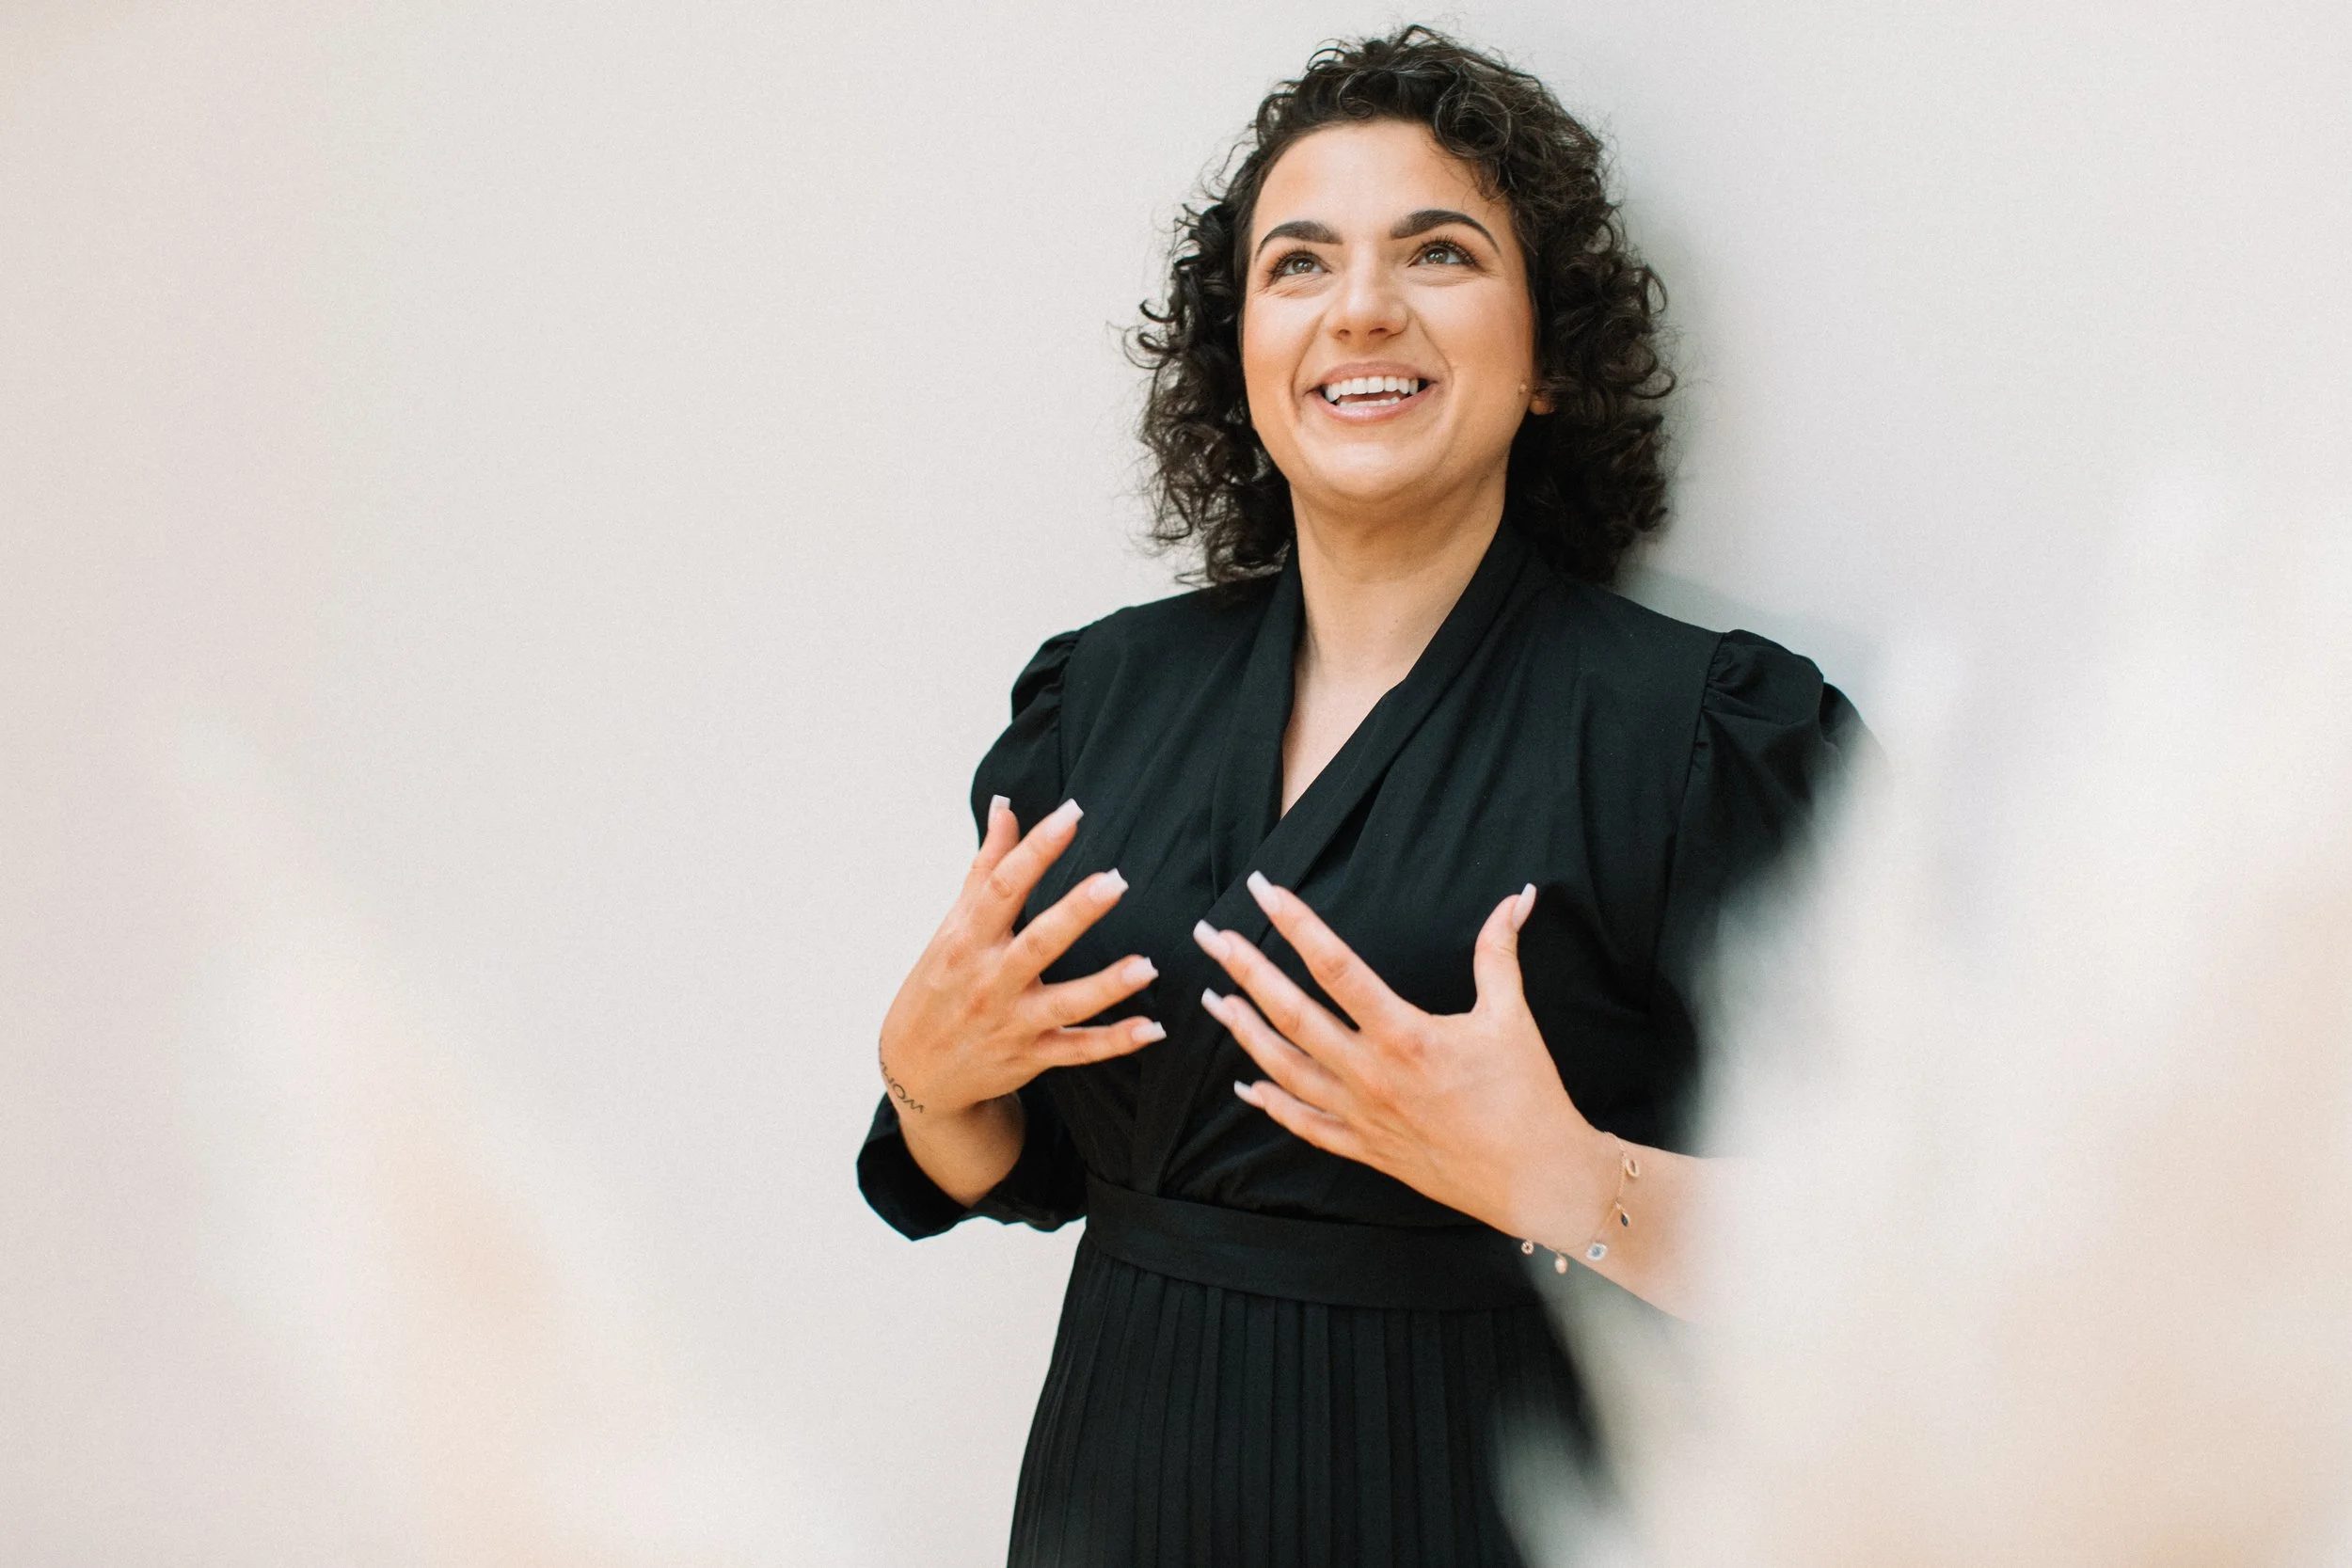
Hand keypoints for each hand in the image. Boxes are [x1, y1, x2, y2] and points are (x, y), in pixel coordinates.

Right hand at [878, 795, 1164, 1123]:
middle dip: (1075, 914)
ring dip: (1107, 986)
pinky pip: (1077, 1051)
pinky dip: (1115, 1043)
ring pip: (1065, 1005)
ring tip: (1148, 965)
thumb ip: (985, 867)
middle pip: (1036, 943)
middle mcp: (989, 980)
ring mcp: (1011, 1023)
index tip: (1072, 813)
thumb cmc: (939, 985)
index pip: (1002, 887)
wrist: (914, 1072)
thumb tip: (1005, 806)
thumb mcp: (952, 927)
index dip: (1036, 849)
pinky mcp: (1031, 1058)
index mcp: (967, 940)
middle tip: (1115, 882)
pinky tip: (1152, 1029)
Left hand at [1193, 873, 1617, 1245]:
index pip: (1335, 965)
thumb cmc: (1528, 1097)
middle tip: (1208, 936)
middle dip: (1244, 971)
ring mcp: (1362, 1115)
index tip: (1264, 888)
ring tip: (1212, 998)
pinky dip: (1271, 1103)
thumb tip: (1519, 897)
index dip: (1295, 922)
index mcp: (1404, 1034)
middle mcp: (1371, 1074)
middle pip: (1290, 1014)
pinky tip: (1246, 1085)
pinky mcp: (1365, 1148)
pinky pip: (1305, 1125)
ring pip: (1284, 1069)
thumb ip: (1499, 953)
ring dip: (1244, 1032)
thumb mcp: (1511, 1016)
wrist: (1538, 1181)